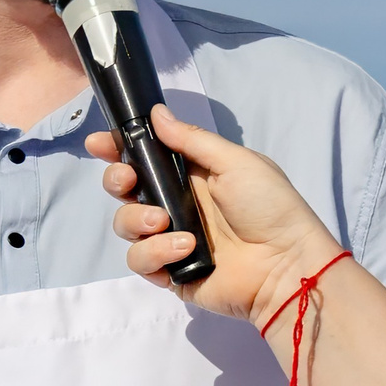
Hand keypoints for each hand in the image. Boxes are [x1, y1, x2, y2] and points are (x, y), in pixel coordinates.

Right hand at [91, 106, 341, 328]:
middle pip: (125, 190)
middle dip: (116, 181)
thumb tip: (156, 113)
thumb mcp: (235, 162)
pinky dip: (155, 253)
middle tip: (128, 183)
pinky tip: (184, 249)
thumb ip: (192, 141)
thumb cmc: (268, 206)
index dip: (117, 149)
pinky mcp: (170, 272)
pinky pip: (140, 261)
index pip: (145, 158)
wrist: (286, 264)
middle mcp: (176, 205)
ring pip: (126, 226)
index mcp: (190, 176)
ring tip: (166, 222)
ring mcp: (170, 239)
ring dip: (138, 220)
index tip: (98, 143)